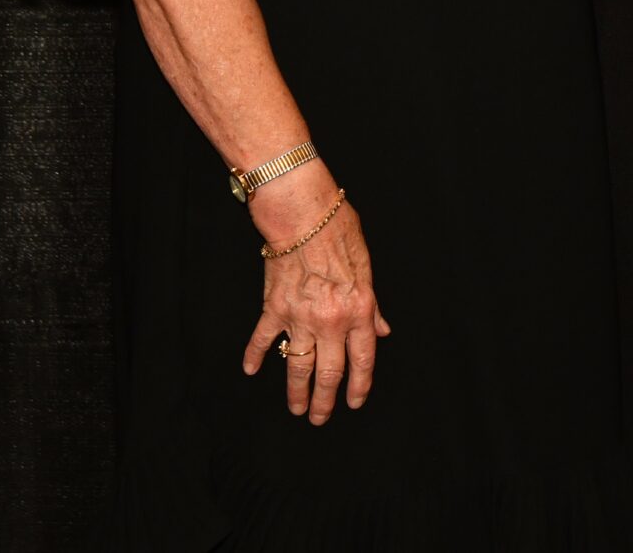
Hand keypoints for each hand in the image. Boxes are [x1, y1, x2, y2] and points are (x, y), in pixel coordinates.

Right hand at [240, 163, 390, 423]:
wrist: (303, 214)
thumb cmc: (339, 232)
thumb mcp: (367, 266)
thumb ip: (373, 305)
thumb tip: (382, 331)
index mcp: (359, 309)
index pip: (363, 358)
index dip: (359, 385)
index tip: (354, 402)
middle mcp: (331, 320)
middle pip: (329, 371)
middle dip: (326, 399)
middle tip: (320, 418)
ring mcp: (300, 317)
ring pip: (297, 365)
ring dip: (296, 391)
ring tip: (297, 408)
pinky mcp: (273, 308)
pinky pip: (263, 339)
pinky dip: (254, 356)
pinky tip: (250, 370)